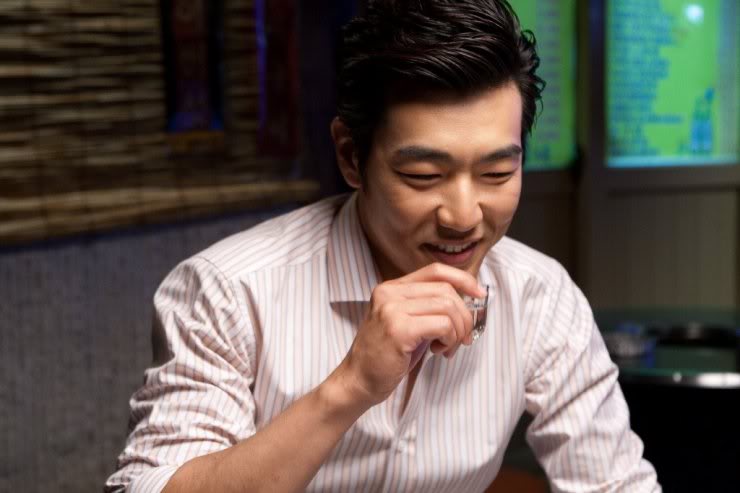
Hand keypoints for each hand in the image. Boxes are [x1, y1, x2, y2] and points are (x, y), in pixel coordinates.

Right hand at [334, 263, 485, 406]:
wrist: (358, 380)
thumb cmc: (385, 356)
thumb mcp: (405, 322)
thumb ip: (428, 307)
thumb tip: (467, 300)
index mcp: (390, 288)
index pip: (435, 270)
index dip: (463, 279)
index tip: (479, 294)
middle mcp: (389, 293)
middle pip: (446, 290)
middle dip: (464, 316)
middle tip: (462, 338)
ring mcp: (392, 310)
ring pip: (448, 307)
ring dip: (458, 331)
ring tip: (448, 347)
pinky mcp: (399, 329)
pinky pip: (443, 325)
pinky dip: (450, 339)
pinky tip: (439, 350)